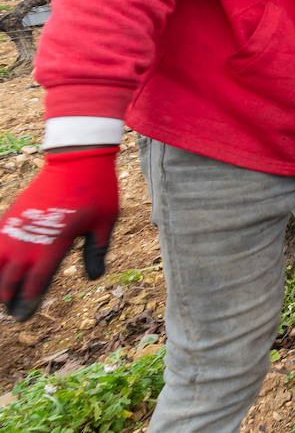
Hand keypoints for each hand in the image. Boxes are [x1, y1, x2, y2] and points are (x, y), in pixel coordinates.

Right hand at [0, 147, 118, 320]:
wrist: (76, 157)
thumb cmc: (96, 189)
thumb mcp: (105, 222)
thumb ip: (97, 251)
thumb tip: (94, 277)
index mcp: (54, 244)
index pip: (36, 281)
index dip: (28, 300)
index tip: (24, 315)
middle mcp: (30, 238)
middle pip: (11, 276)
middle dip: (8, 296)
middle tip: (10, 313)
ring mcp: (17, 225)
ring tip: (0, 295)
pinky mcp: (11, 213)